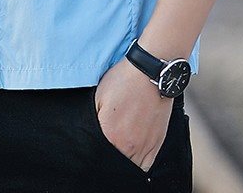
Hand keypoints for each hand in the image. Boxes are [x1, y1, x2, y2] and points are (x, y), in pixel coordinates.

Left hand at [93, 56, 173, 172]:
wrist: (150, 73)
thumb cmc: (123, 81)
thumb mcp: (97, 98)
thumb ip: (91, 122)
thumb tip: (85, 139)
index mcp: (111, 136)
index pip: (98, 158)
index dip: (92, 158)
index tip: (89, 155)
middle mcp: (130, 147)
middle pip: (114, 166)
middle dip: (106, 162)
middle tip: (101, 154)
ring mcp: (146, 148)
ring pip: (130, 169)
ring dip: (121, 164)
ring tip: (115, 152)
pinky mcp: (157, 145)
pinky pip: (146, 167)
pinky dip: (137, 165)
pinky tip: (130, 157)